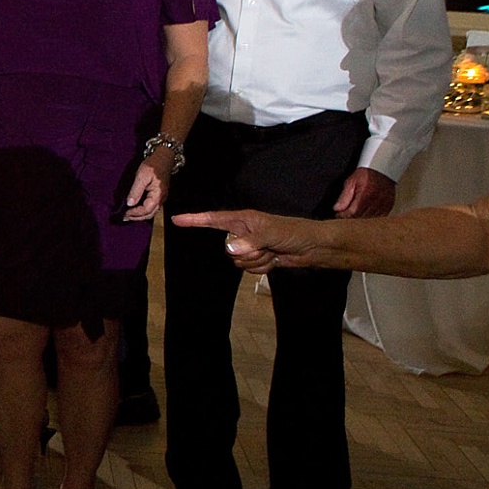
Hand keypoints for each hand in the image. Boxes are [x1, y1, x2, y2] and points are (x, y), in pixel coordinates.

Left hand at [122, 161, 164, 221]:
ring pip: (151, 212)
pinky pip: (151, 207)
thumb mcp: (142, 175)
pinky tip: (135, 208)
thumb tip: (129, 203)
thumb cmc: (153, 165)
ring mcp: (161, 198)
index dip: (135, 213)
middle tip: (124, 217)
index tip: (124, 213)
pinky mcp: (158, 195)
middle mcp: (161, 199)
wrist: (164, 158)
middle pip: (149, 214)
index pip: (146, 210)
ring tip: (127, 215)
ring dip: (139, 215)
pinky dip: (143, 210)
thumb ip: (136, 190)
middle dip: (136, 217)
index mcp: (158, 195)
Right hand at [171, 207, 320, 273]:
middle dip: (246, 252)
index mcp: (242, 220)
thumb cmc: (292, 232)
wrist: (312, 247)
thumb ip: (249, 242)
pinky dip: (262, 267)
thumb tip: (229, 250)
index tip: (175, 220)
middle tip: (266, 247)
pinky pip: (249, 269)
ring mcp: (250, 246)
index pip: (212, 219)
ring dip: (256, 261)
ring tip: (271, 253)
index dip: (194, 220)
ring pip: (238, 261)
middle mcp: (242, 233)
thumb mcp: (270, 234)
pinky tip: (274, 260)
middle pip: (228, 248)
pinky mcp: (258, 258)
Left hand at [333, 167, 394, 218]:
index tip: (338, 215)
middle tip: (343, 215)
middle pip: (361, 217)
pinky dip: (370, 217)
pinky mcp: (389, 206)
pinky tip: (364, 213)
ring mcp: (384, 204)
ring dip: (360, 218)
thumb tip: (337, 209)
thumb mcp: (351, 181)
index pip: (353, 212)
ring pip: (369, 218)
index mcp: (366, 193)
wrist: (382, 169)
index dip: (344, 215)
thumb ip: (344, 196)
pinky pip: (378, 217)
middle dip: (350, 217)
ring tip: (353, 213)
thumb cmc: (366, 173)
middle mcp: (377, 200)